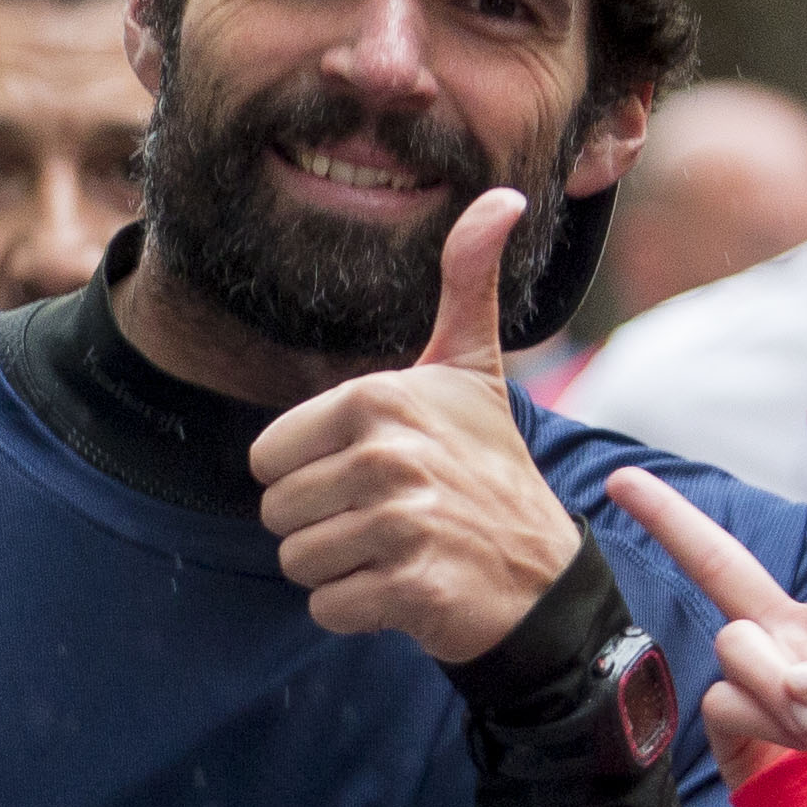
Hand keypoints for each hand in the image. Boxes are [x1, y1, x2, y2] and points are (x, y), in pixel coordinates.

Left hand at [249, 188, 583, 657]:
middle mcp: (390, 454)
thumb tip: (501, 197)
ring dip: (336, 568)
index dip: (308, 474)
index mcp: (380, 398)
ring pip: (296, 561)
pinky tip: (403, 587)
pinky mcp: (410, 587)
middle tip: (383, 518)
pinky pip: (326, 607)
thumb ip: (466, 283)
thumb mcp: (470, 369)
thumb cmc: (487, 466)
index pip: (266, 457)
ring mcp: (402, 523)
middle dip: (318, 525)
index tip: (370, 473)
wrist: (540, 573)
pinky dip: (355, 609)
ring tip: (393, 551)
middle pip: (275, 512)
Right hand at [610, 399, 806, 806]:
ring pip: (735, 640)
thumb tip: (798, 671)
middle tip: (618, 477)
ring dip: (774, 675)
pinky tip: (799, 748)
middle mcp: (805, 644)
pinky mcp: (735, 740)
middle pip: (728, 565)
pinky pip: (725, 697)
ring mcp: (764, 691)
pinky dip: (762, 714)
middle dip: (673, 522)